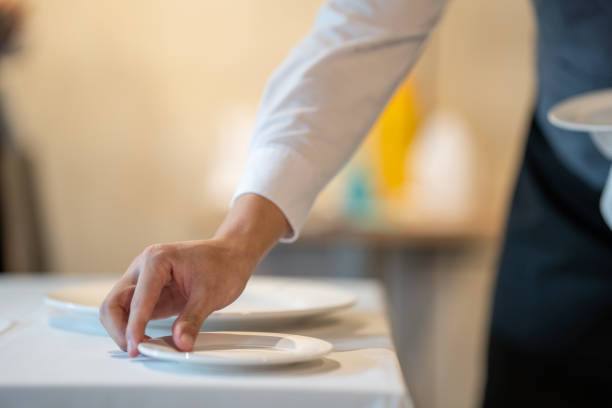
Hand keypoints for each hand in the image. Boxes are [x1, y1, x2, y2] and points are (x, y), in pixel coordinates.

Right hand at [99, 194, 290, 356]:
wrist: (232, 254)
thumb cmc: (223, 264)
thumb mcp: (211, 295)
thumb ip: (192, 320)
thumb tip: (180, 343)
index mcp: (156, 260)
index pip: (136, 299)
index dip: (134, 327)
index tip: (137, 347)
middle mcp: (144, 267)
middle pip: (114, 303)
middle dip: (120, 329)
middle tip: (136, 350)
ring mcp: (144, 280)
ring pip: (118, 308)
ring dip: (124, 329)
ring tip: (143, 347)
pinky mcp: (149, 292)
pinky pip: (132, 312)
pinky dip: (134, 327)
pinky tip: (147, 340)